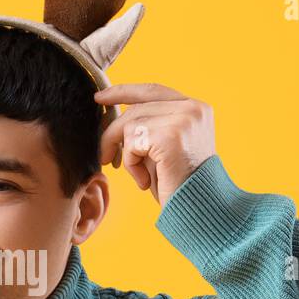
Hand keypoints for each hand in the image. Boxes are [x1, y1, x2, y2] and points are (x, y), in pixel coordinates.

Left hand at [95, 83, 216, 207]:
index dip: (124, 92)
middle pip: (136, 108)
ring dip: (127, 155)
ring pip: (130, 125)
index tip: (100, 98)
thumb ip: (148, 126)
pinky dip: (131, 164)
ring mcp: (184, 119)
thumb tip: (112, 113)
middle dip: (113, 132)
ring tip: (140, 176)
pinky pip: (132, 143)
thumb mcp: (163, 147)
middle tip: (105, 157)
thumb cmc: (179, 184)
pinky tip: (145, 181)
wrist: (198, 208)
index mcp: (196, 108)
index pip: (153, 90)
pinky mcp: (171, 136)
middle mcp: (193, 109)